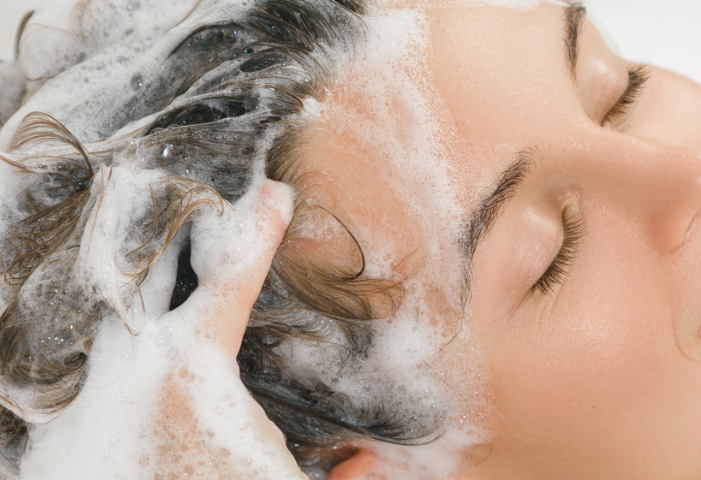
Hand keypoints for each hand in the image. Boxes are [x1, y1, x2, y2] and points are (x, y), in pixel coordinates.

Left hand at [14, 180, 306, 478]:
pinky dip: (116, 375)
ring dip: (140, 305)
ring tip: (165, 281)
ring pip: (109, 328)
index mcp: (193, 366)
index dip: (257, 226)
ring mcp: (79, 398)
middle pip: (149, 273)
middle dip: (177, 238)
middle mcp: (126, 367)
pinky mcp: (49, 440)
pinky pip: (87, 387)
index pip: (233, 272)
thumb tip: (370, 465)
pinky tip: (137, 391)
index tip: (271, 190)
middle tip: (200, 212)